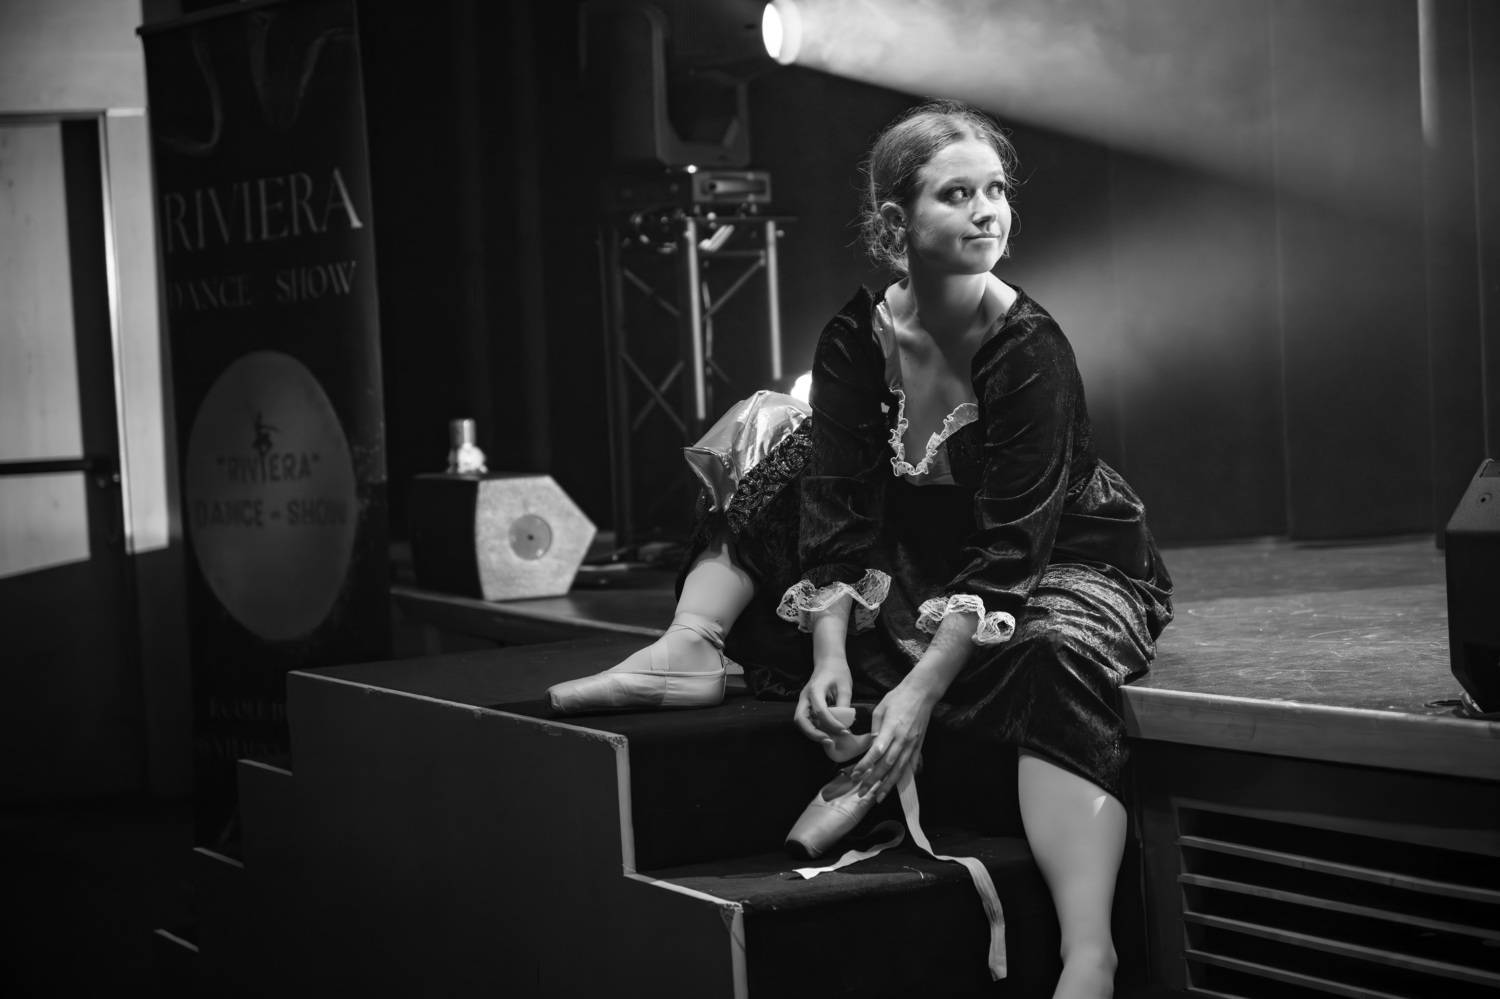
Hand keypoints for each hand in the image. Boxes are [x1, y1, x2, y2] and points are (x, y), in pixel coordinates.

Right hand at [795, 659, 852, 747]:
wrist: (828, 662)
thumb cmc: (837, 672)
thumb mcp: (845, 686)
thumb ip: (844, 705)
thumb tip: (845, 724)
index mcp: (815, 689)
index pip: (820, 710)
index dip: (832, 723)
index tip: (844, 731)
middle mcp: (805, 697)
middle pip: (800, 719)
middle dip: (813, 733)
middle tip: (829, 741)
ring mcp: (803, 701)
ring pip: (801, 722)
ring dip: (813, 733)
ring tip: (829, 739)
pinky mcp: (806, 705)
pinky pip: (806, 720)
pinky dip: (814, 729)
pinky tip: (827, 732)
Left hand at [851, 679, 936, 801]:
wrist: (922, 693)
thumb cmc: (898, 697)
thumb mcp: (880, 708)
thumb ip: (875, 728)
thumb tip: (870, 745)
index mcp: (891, 729)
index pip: (876, 752)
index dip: (865, 766)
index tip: (855, 775)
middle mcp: (902, 740)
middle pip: (886, 765)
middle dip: (873, 781)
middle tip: (861, 793)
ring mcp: (912, 744)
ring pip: (899, 769)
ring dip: (887, 785)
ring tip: (877, 797)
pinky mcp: (918, 746)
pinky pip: (909, 766)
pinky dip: (902, 778)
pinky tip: (894, 787)